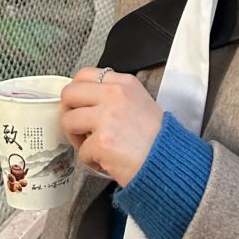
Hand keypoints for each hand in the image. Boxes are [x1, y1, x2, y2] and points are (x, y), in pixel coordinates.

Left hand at [60, 68, 165, 186]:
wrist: (170, 164)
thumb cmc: (157, 139)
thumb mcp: (140, 103)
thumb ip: (114, 97)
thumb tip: (86, 103)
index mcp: (124, 83)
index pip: (85, 74)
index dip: (76, 92)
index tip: (78, 105)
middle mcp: (114, 94)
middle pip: (69, 93)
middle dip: (68, 112)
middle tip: (78, 128)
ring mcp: (106, 117)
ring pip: (68, 121)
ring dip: (76, 138)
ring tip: (92, 148)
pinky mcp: (102, 142)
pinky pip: (81, 151)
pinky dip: (90, 161)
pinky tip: (106, 163)